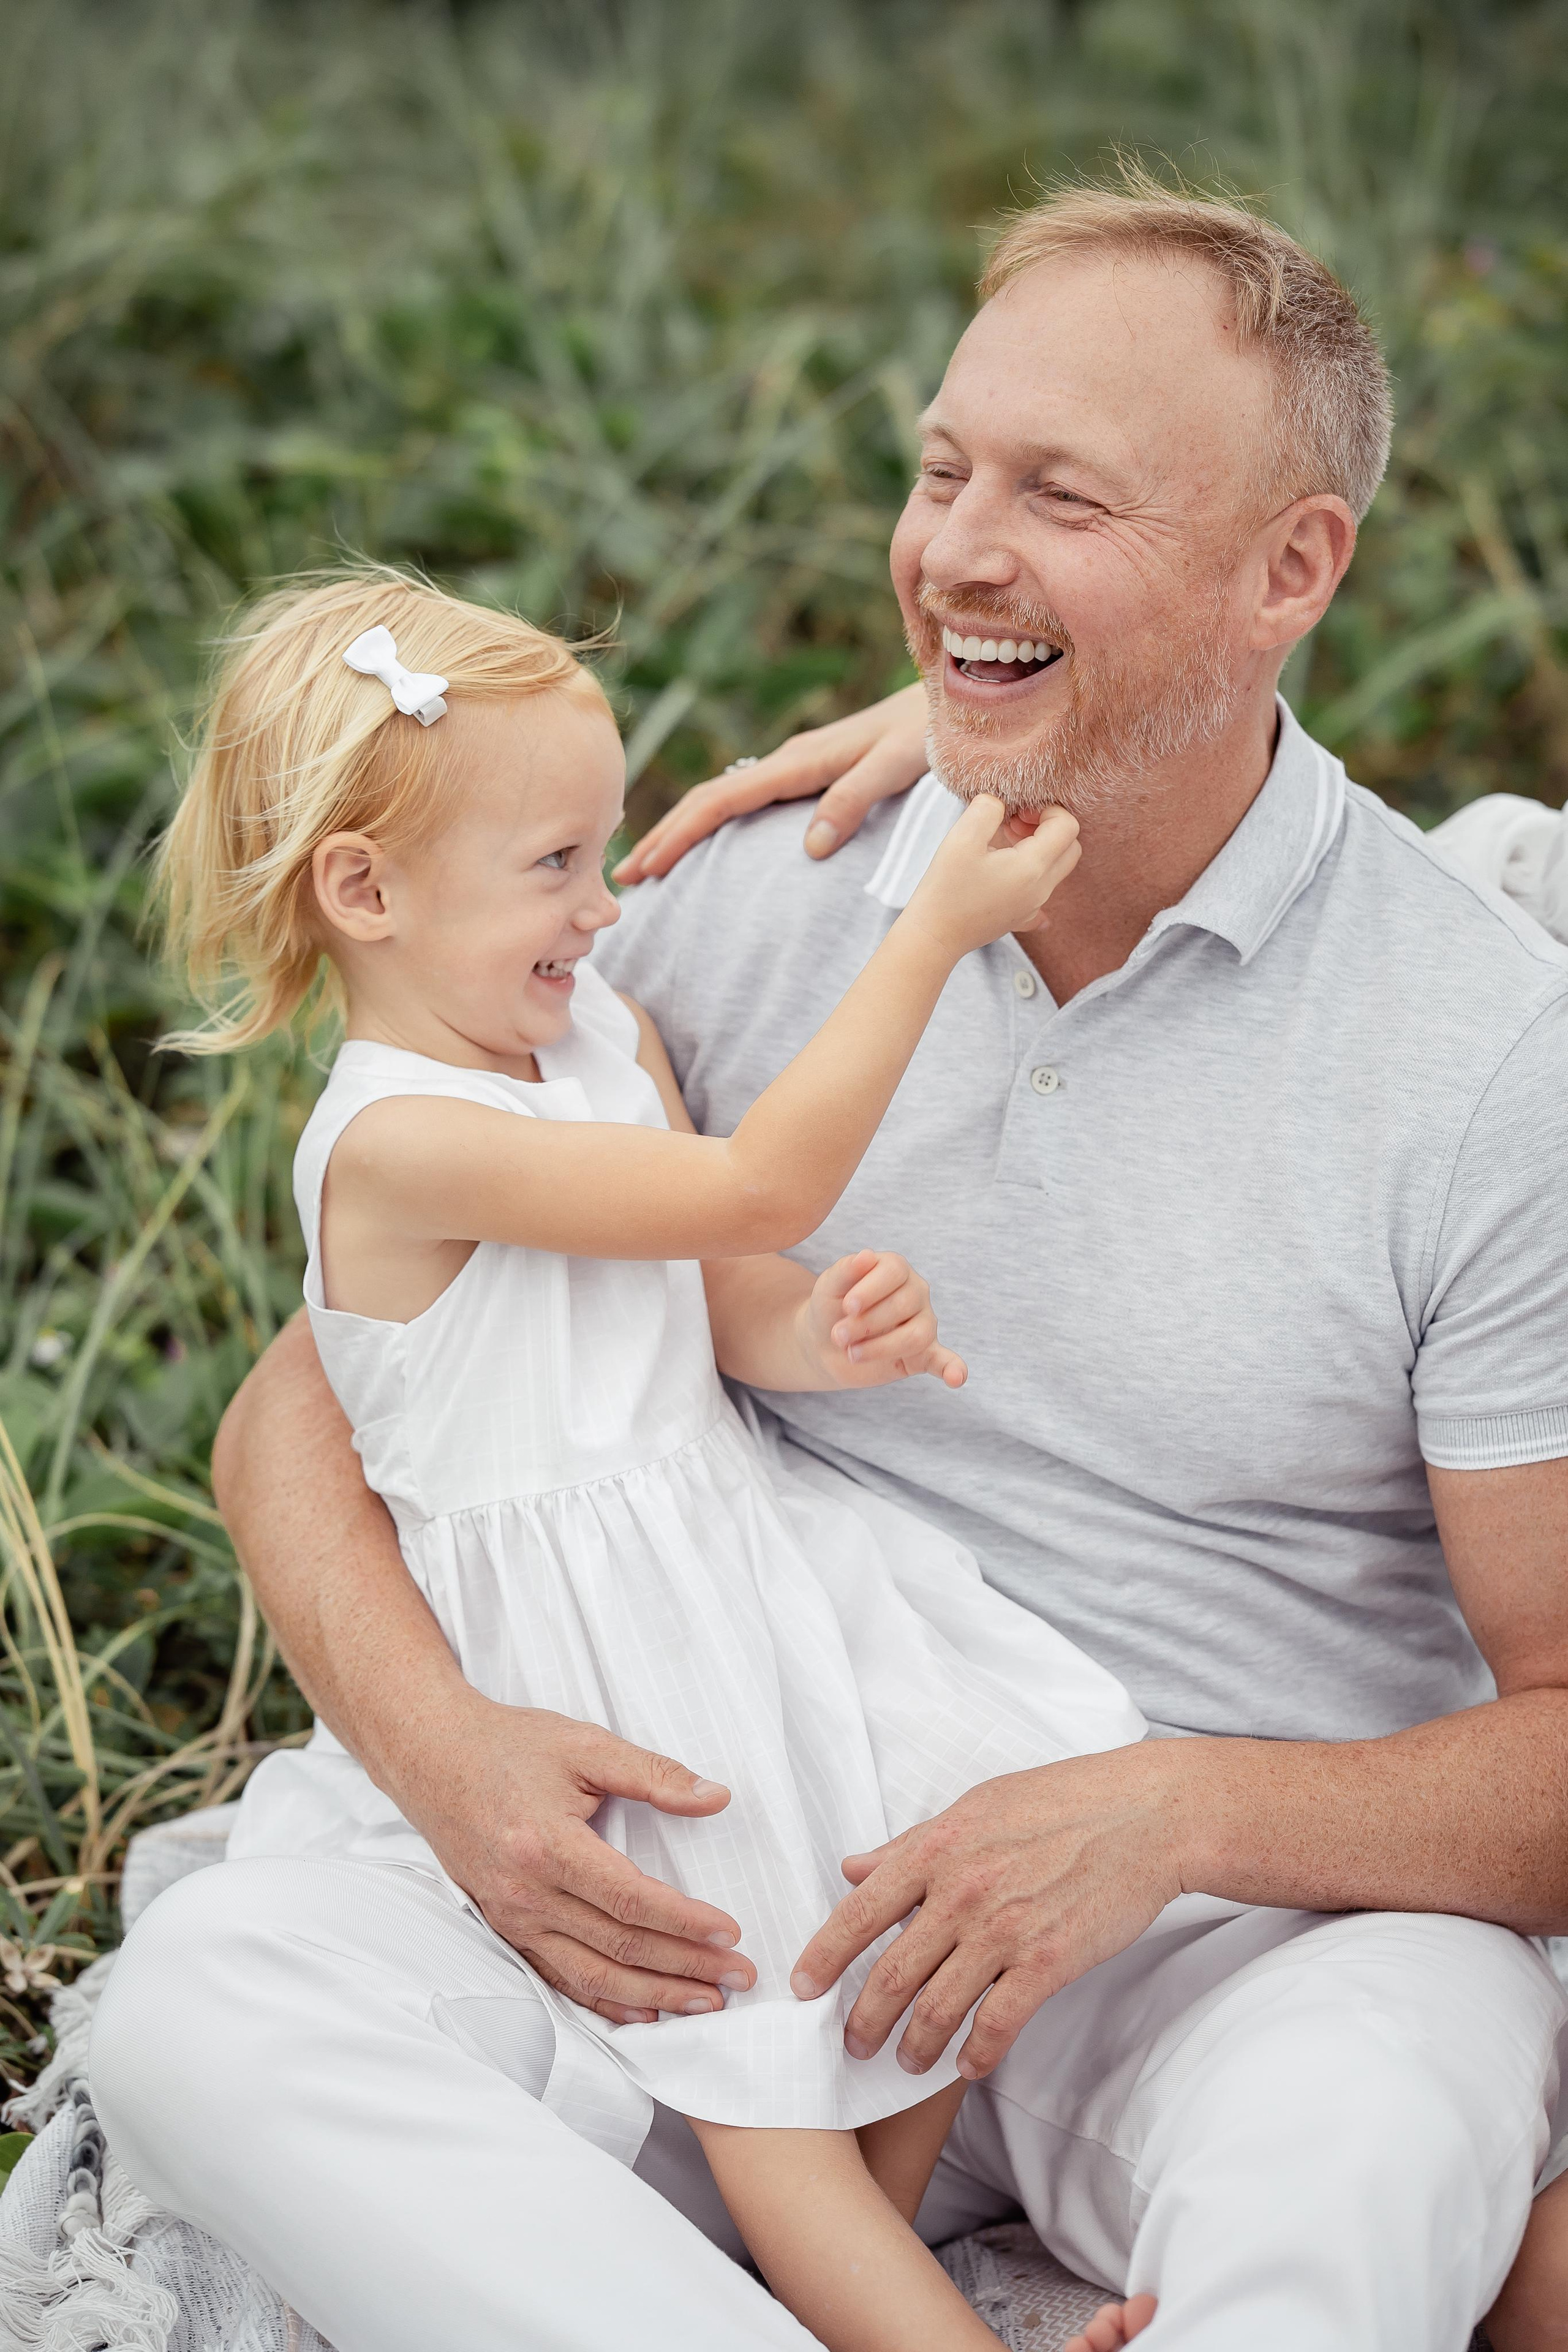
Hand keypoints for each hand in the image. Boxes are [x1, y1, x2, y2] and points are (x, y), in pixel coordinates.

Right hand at [397, 1693, 758, 2022]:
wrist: (433, 1757)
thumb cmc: (510, 1746)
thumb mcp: (585, 1744)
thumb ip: (653, 1773)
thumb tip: (717, 1797)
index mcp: (547, 1845)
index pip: (630, 1899)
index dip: (684, 1922)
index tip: (730, 1934)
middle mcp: (526, 1893)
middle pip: (618, 1947)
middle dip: (685, 1968)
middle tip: (738, 1978)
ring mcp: (512, 1918)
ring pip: (593, 1976)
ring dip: (654, 1995)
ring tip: (705, 2003)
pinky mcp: (505, 1929)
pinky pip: (559, 1979)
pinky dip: (605, 2003)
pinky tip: (644, 2012)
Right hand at [612, 681, 930, 883]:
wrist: (950, 699)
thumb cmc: (929, 733)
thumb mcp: (897, 765)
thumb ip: (854, 799)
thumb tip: (810, 847)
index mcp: (800, 761)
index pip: (722, 800)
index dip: (680, 834)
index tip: (648, 866)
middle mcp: (790, 761)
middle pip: (709, 799)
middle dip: (664, 836)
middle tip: (625, 876)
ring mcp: (797, 766)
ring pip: (724, 799)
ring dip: (683, 829)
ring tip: (652, 864)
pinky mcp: (810, 773)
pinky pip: (748, 800)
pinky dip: (716, 822)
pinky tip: (709, 841)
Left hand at [790, 1746, 1186, 2078]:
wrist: (1142, 1815)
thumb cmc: (1061, 1801)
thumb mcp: (976, 1805)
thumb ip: (910, 1843)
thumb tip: (853, 1868)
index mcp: (937, 1848)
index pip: (860, 1911)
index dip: (824, 1955)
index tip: (801, 1989)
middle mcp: (961, 1892)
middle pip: (892, 1973)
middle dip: (863, 2020)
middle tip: (851, 2045)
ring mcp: (1005, 1930)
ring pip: (938, 2007)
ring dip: (915, 2046)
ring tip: (906, 2064)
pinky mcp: (1048, 1962)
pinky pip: (998, 2023)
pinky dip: (976, 2053)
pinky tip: (968, 2067)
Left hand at [797, 1250, 967, 1390]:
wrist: (823, 1344)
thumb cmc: (829, 1308)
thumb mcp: (828, 1286)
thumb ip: (845, 1271)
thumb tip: (867, 1256)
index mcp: (894, 1268)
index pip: (894, 1272)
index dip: (870, 1290)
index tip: (847, 1307)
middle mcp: (915, 1292)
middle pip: (903, 1305)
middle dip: (865, 1324)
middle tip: (838, 1336)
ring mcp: (923, 1323)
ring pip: (916, 1335)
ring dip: (881, 1348)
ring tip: (852, 1353)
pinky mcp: (922, 1354)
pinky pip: (943, 1360)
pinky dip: (953, 1369)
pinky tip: (956, 1378)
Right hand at [904, 796, 1079, 961]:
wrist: (934, 936)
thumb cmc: (946, 888)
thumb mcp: (961, 837)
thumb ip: (987, 809)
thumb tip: (999, 802)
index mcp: (1033, 866)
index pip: (1068, 826)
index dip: (1047, 809)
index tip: (1018, 812)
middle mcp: (1041, 888)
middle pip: (1071, 848)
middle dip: (1050, 828)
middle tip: (1015, 825)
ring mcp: (1033, 906)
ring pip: (1057, 869)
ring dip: (1039, 848)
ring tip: (1004, 843)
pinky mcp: (1020, 918)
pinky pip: (1042, 896)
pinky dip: (1033, 877)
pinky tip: (1010, 876)